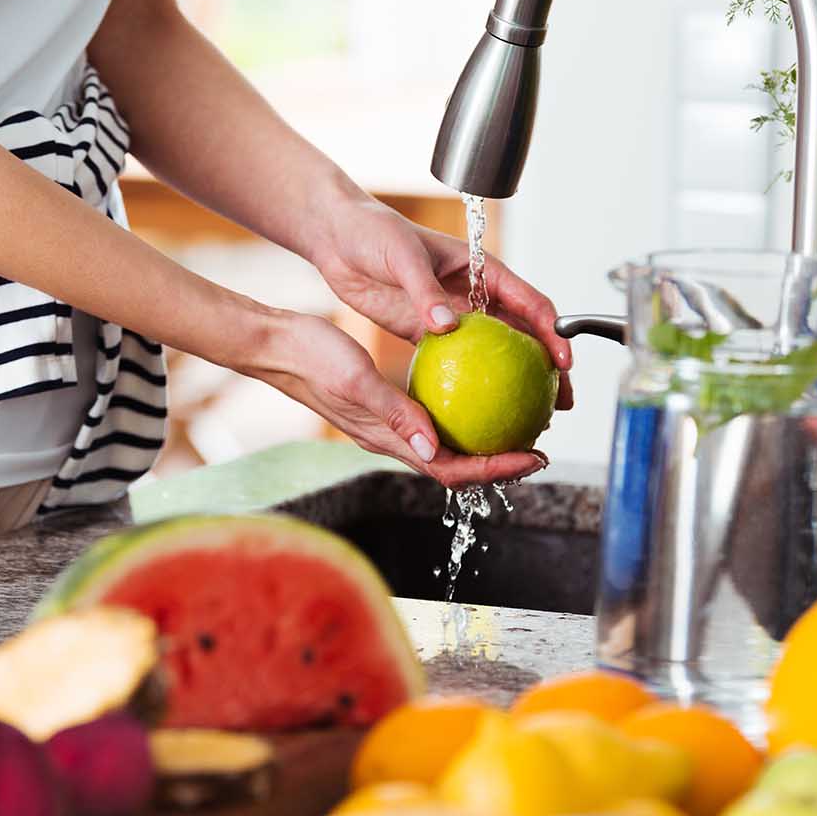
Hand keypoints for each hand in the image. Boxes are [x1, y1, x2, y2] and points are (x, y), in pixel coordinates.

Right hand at [251, 313, 548, 487]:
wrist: (278, 346)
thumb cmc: (312, 359)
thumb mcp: (356, 381)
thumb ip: (395, 413)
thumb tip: (433, 448)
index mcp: (387, 440)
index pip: (451, 470)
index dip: (495, 470)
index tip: (532, 458)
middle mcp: (393, 439)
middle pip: (456, 465)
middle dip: (500, 463)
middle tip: (538, 447)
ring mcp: (390, 425)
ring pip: (448, 445)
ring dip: (485, 442)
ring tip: (519, 424)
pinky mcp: (387, 407)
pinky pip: (435, 418)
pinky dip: (464, 412)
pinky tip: (481, 390)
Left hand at [309, 197, 573, 409]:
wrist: (338, 237)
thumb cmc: (374, 233)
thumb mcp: (402, 257)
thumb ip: (425, 291)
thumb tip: (447, 326)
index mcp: (481, 269)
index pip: (530, 303)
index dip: (553, 333)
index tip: (564, 362)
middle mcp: (473, 294)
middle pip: (523, 336)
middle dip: (547, 369)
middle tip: (560, 403)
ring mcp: (452, 315)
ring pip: (494, 354)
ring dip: (514, 384)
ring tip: (530, 418)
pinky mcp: (425, 332)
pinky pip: (456, 363)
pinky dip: (470, 385)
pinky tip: (476, 413)